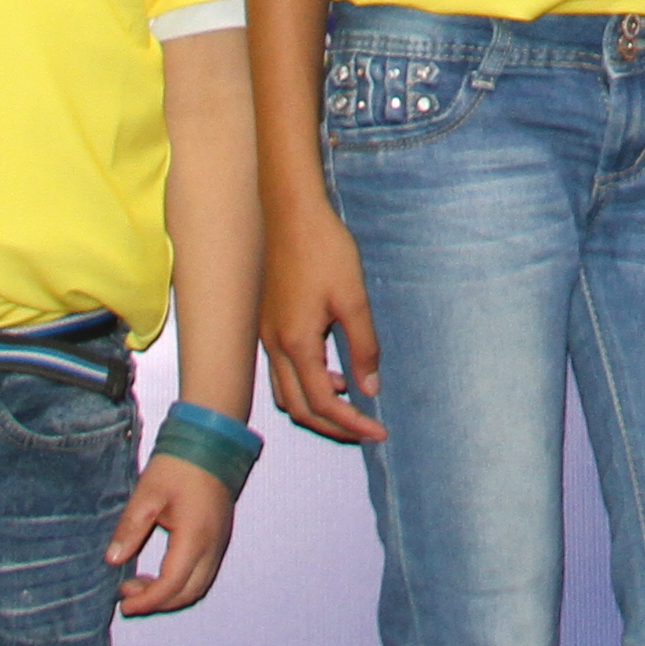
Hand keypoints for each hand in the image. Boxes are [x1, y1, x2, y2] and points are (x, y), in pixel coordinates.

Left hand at [112, 452, 237, 614]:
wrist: (211, 442)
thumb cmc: (178, 465)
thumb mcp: (146, 495)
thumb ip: (130, 530)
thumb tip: (113, 560)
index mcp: (194, 537)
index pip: (171, 585)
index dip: (147, 600)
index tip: (123, 603)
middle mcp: (212, 546)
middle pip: (188, 593)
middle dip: (157, 602)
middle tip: (127, 592)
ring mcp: (219, 542)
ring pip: (198, 586)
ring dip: (170, 594)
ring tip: (139, 583)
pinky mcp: (219, 537)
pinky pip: (203, 572)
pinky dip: (181, 582)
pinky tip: (159, 571)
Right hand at [261, 204, 386, 444]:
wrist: (291, 213)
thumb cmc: (324, 250)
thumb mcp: (353, 298)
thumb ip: (363, 346)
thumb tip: (369, 389)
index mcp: (296, 343)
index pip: (322, 403)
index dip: (351, 424)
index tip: (378, 433)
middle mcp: (274, 346)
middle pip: (298, 408)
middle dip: (332, 425)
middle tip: (365, 429)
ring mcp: (265, 336)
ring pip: (285, 393)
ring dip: (315, 407)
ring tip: (350, 402)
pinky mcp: (267, 324)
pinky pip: (281, 372)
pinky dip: (304, 385)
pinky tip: (331, 371)